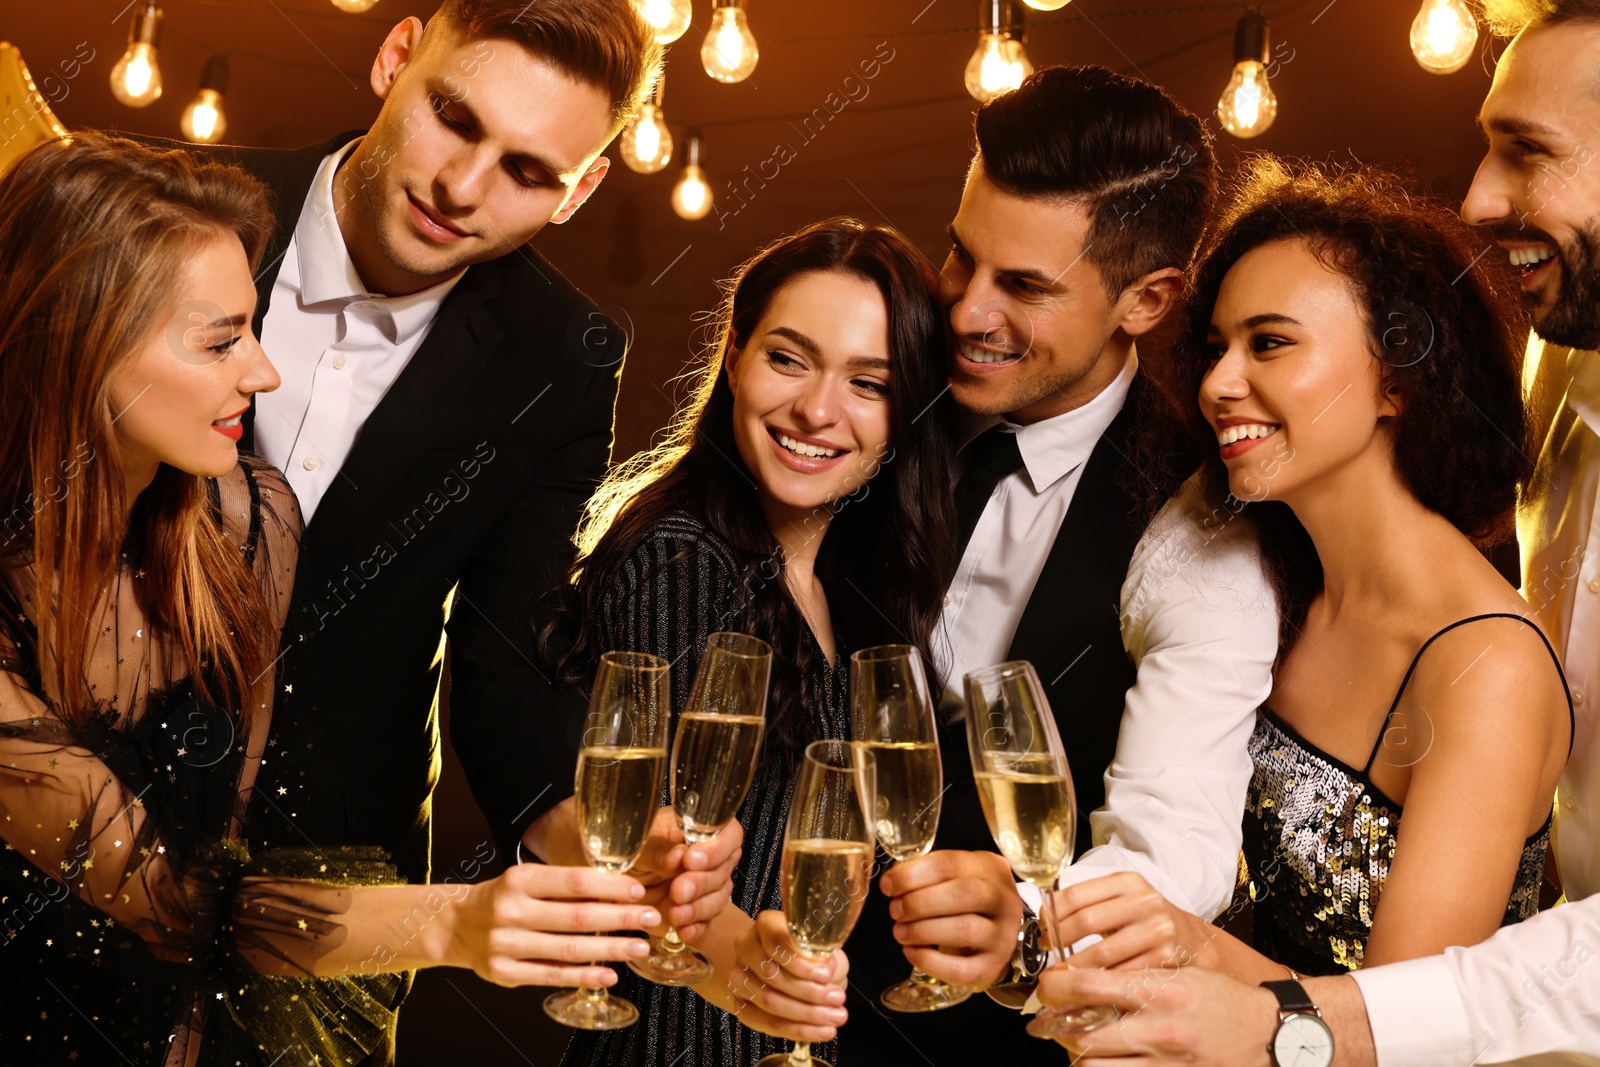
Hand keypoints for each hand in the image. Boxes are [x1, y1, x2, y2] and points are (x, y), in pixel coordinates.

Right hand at [447, 864, 658, 987]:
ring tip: (639, 947)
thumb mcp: (528, 881)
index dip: (610, 887)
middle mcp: (512, 910)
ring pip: (568, 949)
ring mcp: (507, 944)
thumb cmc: (504, 899)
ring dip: (610, 949)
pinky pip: (552, 975)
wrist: (457, 925)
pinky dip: (584, 976)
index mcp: (520, 880)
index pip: (574, 882)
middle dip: (620, 918)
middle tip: (651, 918)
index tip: (639, 891)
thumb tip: (619, 889)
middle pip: (577, 917)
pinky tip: (609, 975)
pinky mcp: (505, 973)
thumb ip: (565, 886)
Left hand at [632, 808, 742, 941]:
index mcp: (698, 830)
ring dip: (698, 908)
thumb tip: (679, 858)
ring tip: (675, 913)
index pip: (727, 834)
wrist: (617, 884)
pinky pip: (706, 922)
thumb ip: (659, 850)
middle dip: (701, 883)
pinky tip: (683, 931)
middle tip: (679, 890)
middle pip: (723, 870)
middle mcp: (708, 858)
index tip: (692, 861)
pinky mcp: (697, 911)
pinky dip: (695, 928)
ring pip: (718, 898)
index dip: (716, 849)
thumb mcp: (639, 846)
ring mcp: (705, 886)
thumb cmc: (631, 853)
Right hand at [727, 910, 849, 1042]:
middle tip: (837, 1000)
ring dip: (806, 1014)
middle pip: (771, 974)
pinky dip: (797, 1030)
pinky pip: (766, 1023)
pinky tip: (821, 1031)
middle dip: (809, 992)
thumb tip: (827, 970)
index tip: (826, 976)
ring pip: (769, 1001)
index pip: (776, 943)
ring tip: (834, 1018)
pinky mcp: (740, 1003)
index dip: (801, 963)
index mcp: (766, 924)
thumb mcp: (822, 947)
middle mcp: (747, 947)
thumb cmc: (810, 953)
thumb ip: (824, 957)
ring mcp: (739, 976)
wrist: (788, 966)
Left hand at [879, 849, 1022, 987]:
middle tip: (895, 910)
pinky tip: (912, 952)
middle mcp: (1003, 900)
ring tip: (900, 932)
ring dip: (923, 930)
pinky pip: (961, 969)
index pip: (950, 863)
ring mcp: (1002, 936)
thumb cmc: (968, 900)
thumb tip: (892, 882)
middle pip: (964, 894)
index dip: (913, 874)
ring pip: (965, 930)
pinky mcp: (992, 967)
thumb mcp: (958, 875)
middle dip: (919, 903)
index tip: (888, 885)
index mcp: (989, 868)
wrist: (998, 933)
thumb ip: (929, 874)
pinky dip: (930, 961)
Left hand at [1036, 965, 1276, 1065]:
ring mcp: (1164, 1062)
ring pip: (1095, 1065)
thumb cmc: (1221, 999)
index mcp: (1160, 991)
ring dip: (1077, 1053)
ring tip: (1072, 1041)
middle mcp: (1158, 1029)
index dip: (1056, 986)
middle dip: (1056, 1028)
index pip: (1090, 985)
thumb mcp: (1179, 974)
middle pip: (1083, 1033)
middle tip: (1046, 1020)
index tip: (1047, 985)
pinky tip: (1101, 1059)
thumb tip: (1085, 979)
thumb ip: (1135, 979)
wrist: (1268, 1035)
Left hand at [1048, 872, 1207, 970]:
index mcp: (1128, 882)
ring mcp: (1158, 930)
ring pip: (1103, 953)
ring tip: (1062, 974)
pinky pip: (1122, 975)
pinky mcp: (1166, 957)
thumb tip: (1044, 920)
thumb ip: (1090, 903)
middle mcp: (1145, 902)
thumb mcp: (1123, 900)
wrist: (1193, 940)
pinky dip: (1101, 983)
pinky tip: (1089, 988)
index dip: (1052, 913)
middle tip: (1047, 954)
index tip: (1041, 928)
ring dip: (1076, 968)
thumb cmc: (1146, 920)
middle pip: (1086, 921)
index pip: (1077, 894)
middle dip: (1059, 940)